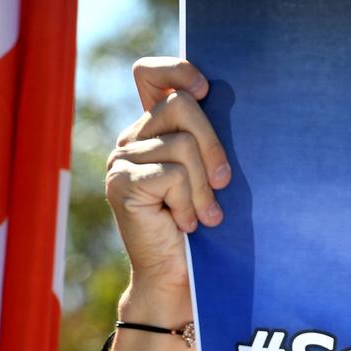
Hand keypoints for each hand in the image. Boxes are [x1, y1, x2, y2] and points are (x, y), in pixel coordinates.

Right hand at [104, 57, 230, 319]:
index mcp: (153, 130)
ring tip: (205, 216)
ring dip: (204, 187)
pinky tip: (187, 224)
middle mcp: (132, 139)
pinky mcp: (121, 183)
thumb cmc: (204, 227)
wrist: (180, 279)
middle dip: (213, 143)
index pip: (150, 74)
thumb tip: (229, 106)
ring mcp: (122, 161)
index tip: (206, 92)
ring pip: (182, 146)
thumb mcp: (210, 176)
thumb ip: (208, 142)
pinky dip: (189, 202)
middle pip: (180, 105)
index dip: (178, 71)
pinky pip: (172, 174)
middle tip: (224, 183)